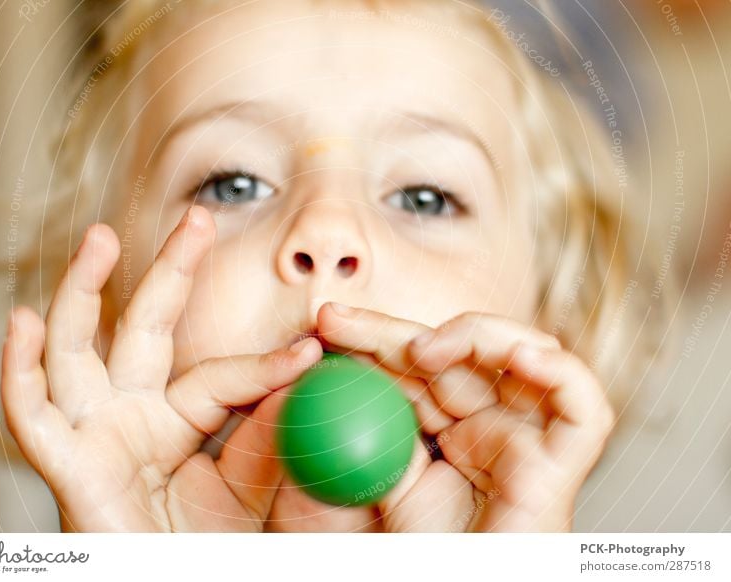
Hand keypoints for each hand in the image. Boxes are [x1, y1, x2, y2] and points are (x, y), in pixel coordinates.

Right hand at [1, 206, 322, 531]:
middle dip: (168, 270)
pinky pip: (32, 418)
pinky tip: (23, 321)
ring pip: (76, 351)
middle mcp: (131, 415)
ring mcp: (95, 435)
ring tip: (99, 238)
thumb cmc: (210, 551)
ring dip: (81, 291)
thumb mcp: (253, 485)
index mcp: (177, 420)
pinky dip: (20, 372)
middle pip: (143, 327)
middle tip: (199, 218)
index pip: (220, 376)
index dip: (265, 366)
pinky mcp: (65, 468)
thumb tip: (308, 367)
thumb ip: (273, 431)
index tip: (311, 350)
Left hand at [314, 303, 614, 531]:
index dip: (374, 339)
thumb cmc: (424, 555)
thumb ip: (378, 431)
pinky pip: (583, 410)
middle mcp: (493, 424)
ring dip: (475, 337)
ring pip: (522, 355)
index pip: (417, 366)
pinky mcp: (564, 464)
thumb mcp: (386, 483)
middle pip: (457, 354)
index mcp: (452, 428)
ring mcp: (529, 438)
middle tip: (334, 318)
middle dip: (393, 331)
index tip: (328, 324)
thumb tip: (337, 377)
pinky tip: (521, 354)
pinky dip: (561, 374)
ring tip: (420, 350)